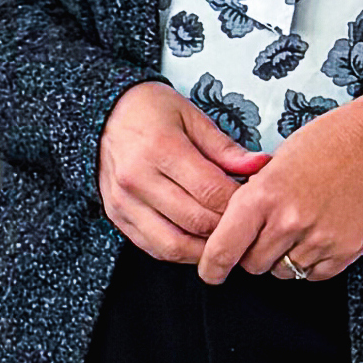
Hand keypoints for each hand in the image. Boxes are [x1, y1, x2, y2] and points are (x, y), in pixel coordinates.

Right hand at [97, 80, 263, 263]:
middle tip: (246, 223)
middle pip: (195, 221)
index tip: (254, 202)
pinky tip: (197, 244)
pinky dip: (179, 252)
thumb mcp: (191, 117)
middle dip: (227, 228)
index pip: (211, 191)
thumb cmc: (149, 110)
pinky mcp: (116, 216)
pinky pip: (152, 247)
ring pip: (173, 244)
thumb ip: (225, 148)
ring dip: (204, 250)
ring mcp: (124, 201)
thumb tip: (260, 166)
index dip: (239, 204)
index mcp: (160, 149)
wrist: (103, 113)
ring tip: (224, 241)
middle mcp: (138, 179)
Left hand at [194, 82, 362, 286]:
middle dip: (251, 253)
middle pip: (252, 265)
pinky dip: (309, 262)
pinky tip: (315, 233)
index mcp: (263, 197)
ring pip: (282, 272)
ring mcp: (321, 239)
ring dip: (281, 258)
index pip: (224, 249)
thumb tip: (225, 236)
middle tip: (266, 230)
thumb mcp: (269, 167)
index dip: (212, 266)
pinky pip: (312, 275)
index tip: (210, 272)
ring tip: (296, 226)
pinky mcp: (346, 251)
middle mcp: (291, 222)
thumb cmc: (321, 147)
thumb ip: (247, 203)